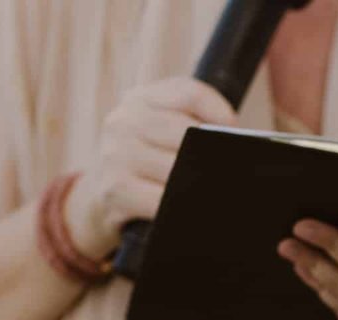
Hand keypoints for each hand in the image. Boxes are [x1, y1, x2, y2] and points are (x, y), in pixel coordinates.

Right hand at [68, 78, 236, 259]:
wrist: (100, 201)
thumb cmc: (146, 166)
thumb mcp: (160, 135)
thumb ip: (191, 125)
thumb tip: (237, 142)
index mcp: (139, 99)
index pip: (189, 93)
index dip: (220, 113)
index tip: (234, 132)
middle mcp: (123, 121)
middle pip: (185, 132)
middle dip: (214, 155)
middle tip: (232, 171)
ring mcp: (115, 155)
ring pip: (176, 168)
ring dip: (199, 184)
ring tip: (214, 191)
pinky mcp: (115, 190)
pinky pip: (162, 201)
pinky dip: (182, 208)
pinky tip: (190, 209)